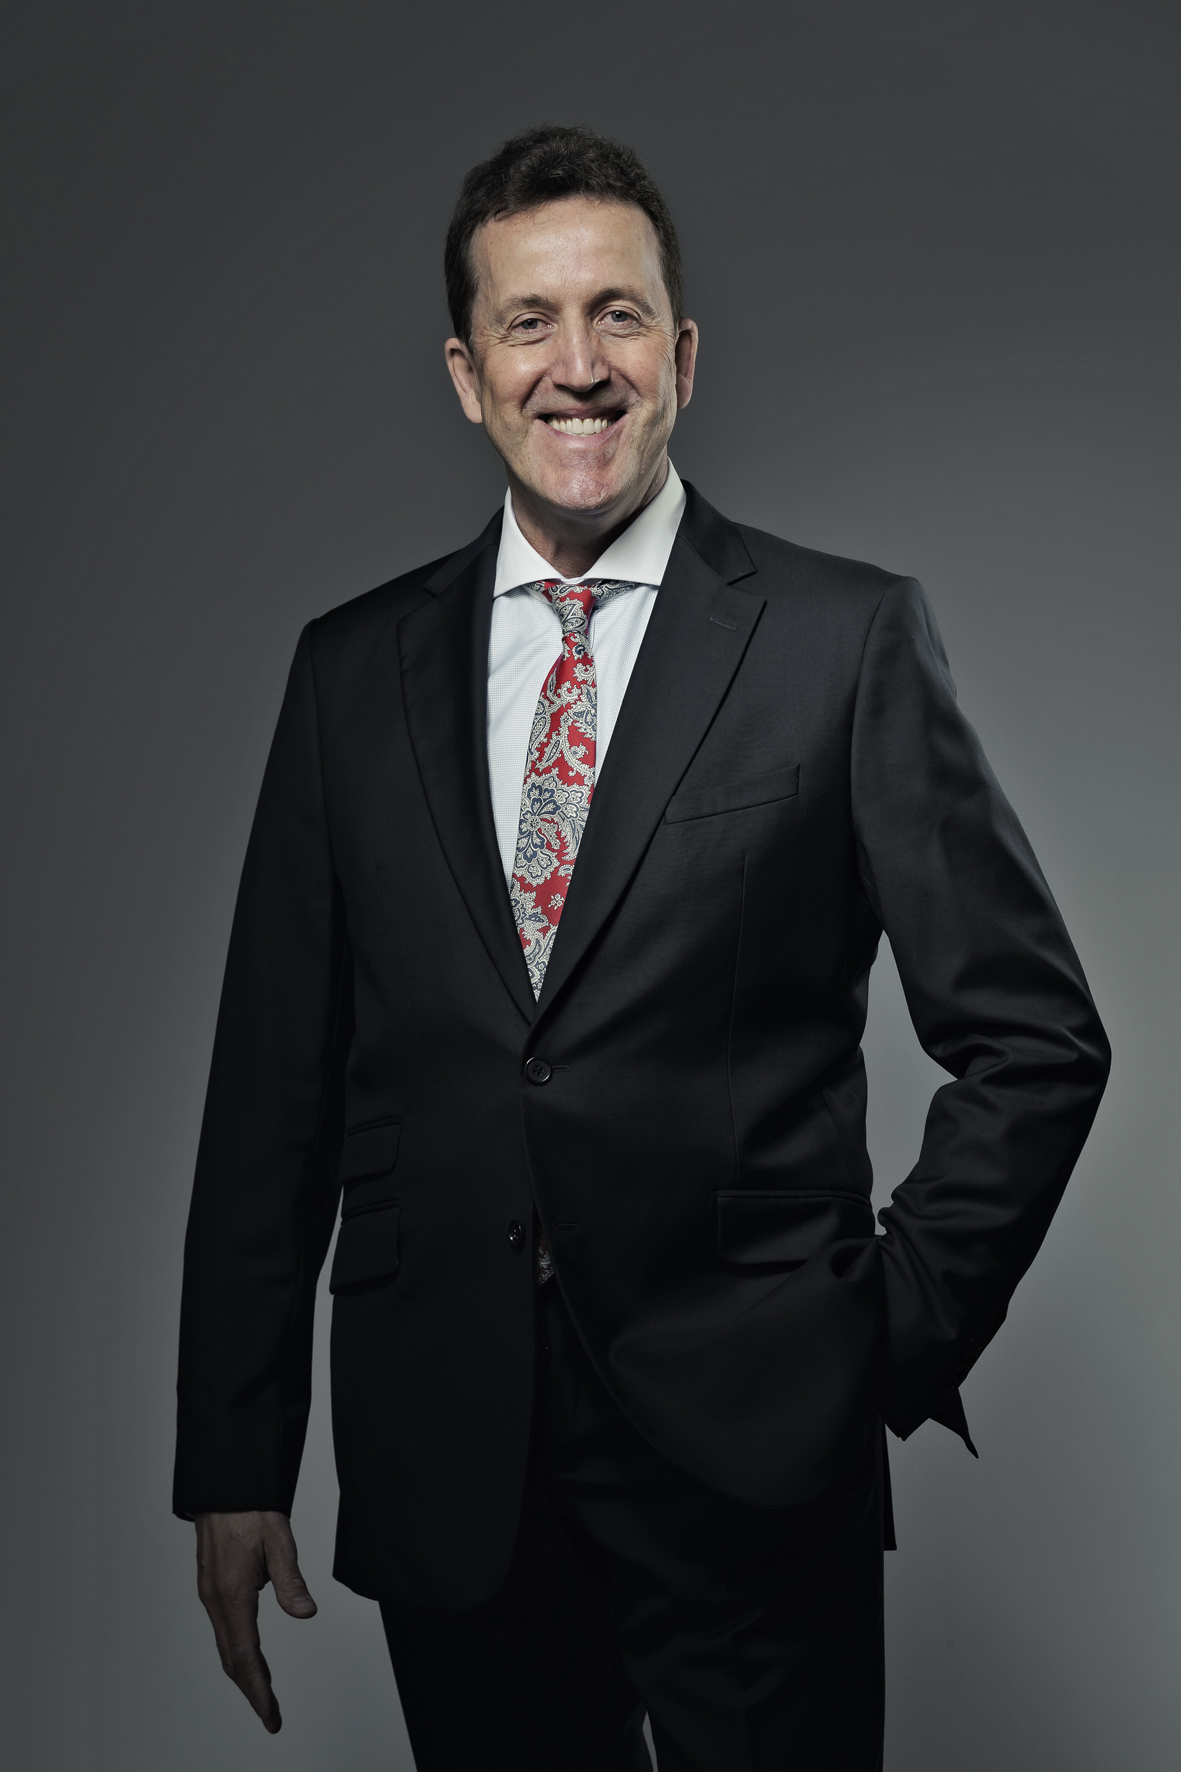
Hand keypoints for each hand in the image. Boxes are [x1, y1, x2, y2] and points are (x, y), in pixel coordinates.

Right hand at [195, 1509, 316, 1731]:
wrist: (226, 1486)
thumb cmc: (251, 1509)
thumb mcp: (278, 1539)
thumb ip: (290, 1579)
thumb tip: (306, 1613)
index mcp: (232, 1594)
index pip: (246, 1656)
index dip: (259, 1690)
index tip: (271, 1716)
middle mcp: (215, 1600)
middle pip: (232, 1660)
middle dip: (252, 1690)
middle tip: (272, 1716)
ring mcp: (210, 1595)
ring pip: (226, 1647)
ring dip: (245, 1673)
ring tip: (265, 1694)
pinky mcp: (212, 1588)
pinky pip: (224, 1630)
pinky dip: (237, 1652)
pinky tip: (250, 1657)